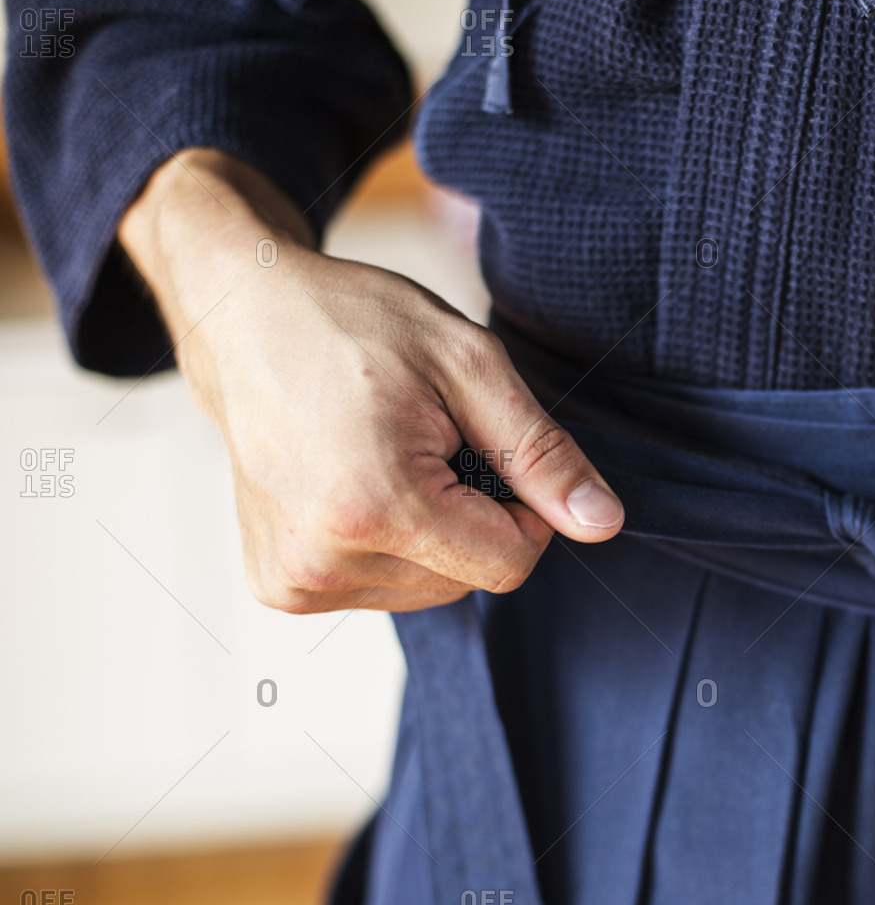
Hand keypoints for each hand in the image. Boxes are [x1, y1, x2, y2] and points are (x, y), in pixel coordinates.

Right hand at [119, 149, 623, 613]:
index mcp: (373, 507)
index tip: (491, 450)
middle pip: (470, 580)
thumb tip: (603, 522)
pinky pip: (380, 587)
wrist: (242, 315)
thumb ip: (541, 454)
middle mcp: (322, 560)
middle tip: (427, 441)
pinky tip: (357, 483)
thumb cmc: (353, 324)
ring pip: (429, 589)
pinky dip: (390, 543)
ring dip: (433, 531)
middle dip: (474, 516)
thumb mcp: (469, 366)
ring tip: (385, 456)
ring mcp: (294, 580)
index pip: (510, 564)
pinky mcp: (277, 586)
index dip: (526, 510)